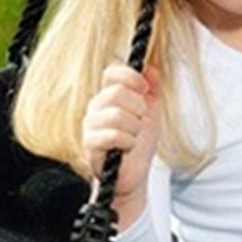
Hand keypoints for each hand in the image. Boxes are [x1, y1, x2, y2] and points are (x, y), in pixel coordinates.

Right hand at [81, 62, 161, 219]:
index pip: (112, 73)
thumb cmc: (140, 142)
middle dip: (138, 108)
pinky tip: (126, 147)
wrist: (135, 173)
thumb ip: (151, 88)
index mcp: (109, 96)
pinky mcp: (89, 144)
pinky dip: (127, 142)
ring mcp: (90, 125)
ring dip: (134, 128)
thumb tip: (150, 68)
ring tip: (133, 137)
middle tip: (140, 122)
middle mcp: (96, 107)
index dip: (131, 77)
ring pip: (116, 114)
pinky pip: (111, 135)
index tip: (145, 88)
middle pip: (117, 92)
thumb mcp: (152, 112)